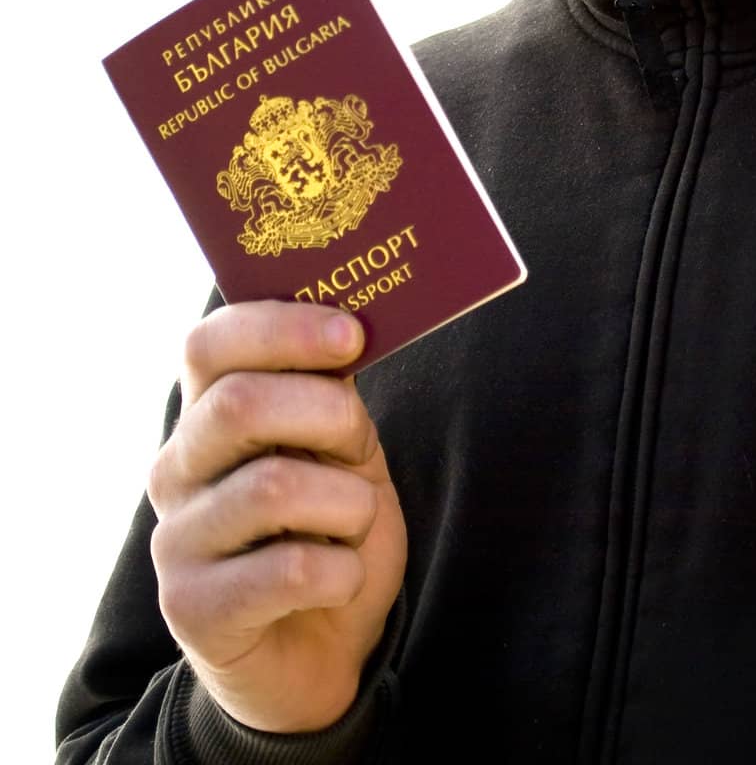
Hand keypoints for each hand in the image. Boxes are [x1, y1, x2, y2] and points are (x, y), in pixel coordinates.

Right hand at [147, 300, 406, 732]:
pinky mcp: (194, 611)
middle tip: (359, 447)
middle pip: (239, 404)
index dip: (282, 328)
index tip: (352, 334)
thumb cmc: (328, 531)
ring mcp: (176, 542)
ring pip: (274, 488)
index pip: (209, 344)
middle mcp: (175, 470)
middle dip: (328, 415)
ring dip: (347, 504)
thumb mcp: (339, 449)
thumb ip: (330, 390)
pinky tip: (339, 580)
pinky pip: (290, 570)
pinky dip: (342, 571)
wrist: (315, 654)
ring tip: (353, 525)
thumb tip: (350, 321)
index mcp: (204, 416)